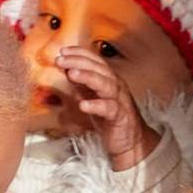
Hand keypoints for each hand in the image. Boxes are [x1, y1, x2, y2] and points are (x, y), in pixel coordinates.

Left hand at [56, 47, 159, 170]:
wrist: (130, 141)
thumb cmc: (110, 118)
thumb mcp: (93, 98)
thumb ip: (81, 85)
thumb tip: (66, 70)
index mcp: (109, 79)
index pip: (95, 61)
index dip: (79, 53)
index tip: (63, 51)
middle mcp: (116, 86)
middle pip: (99, 69)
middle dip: (79, 62)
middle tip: (61, 60)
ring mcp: (119, 100)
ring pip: (106, 84)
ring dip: (88, 77)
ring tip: (71, 74)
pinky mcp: (120, 117)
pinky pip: (109, 108)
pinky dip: (96, 105)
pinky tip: (83, 105)